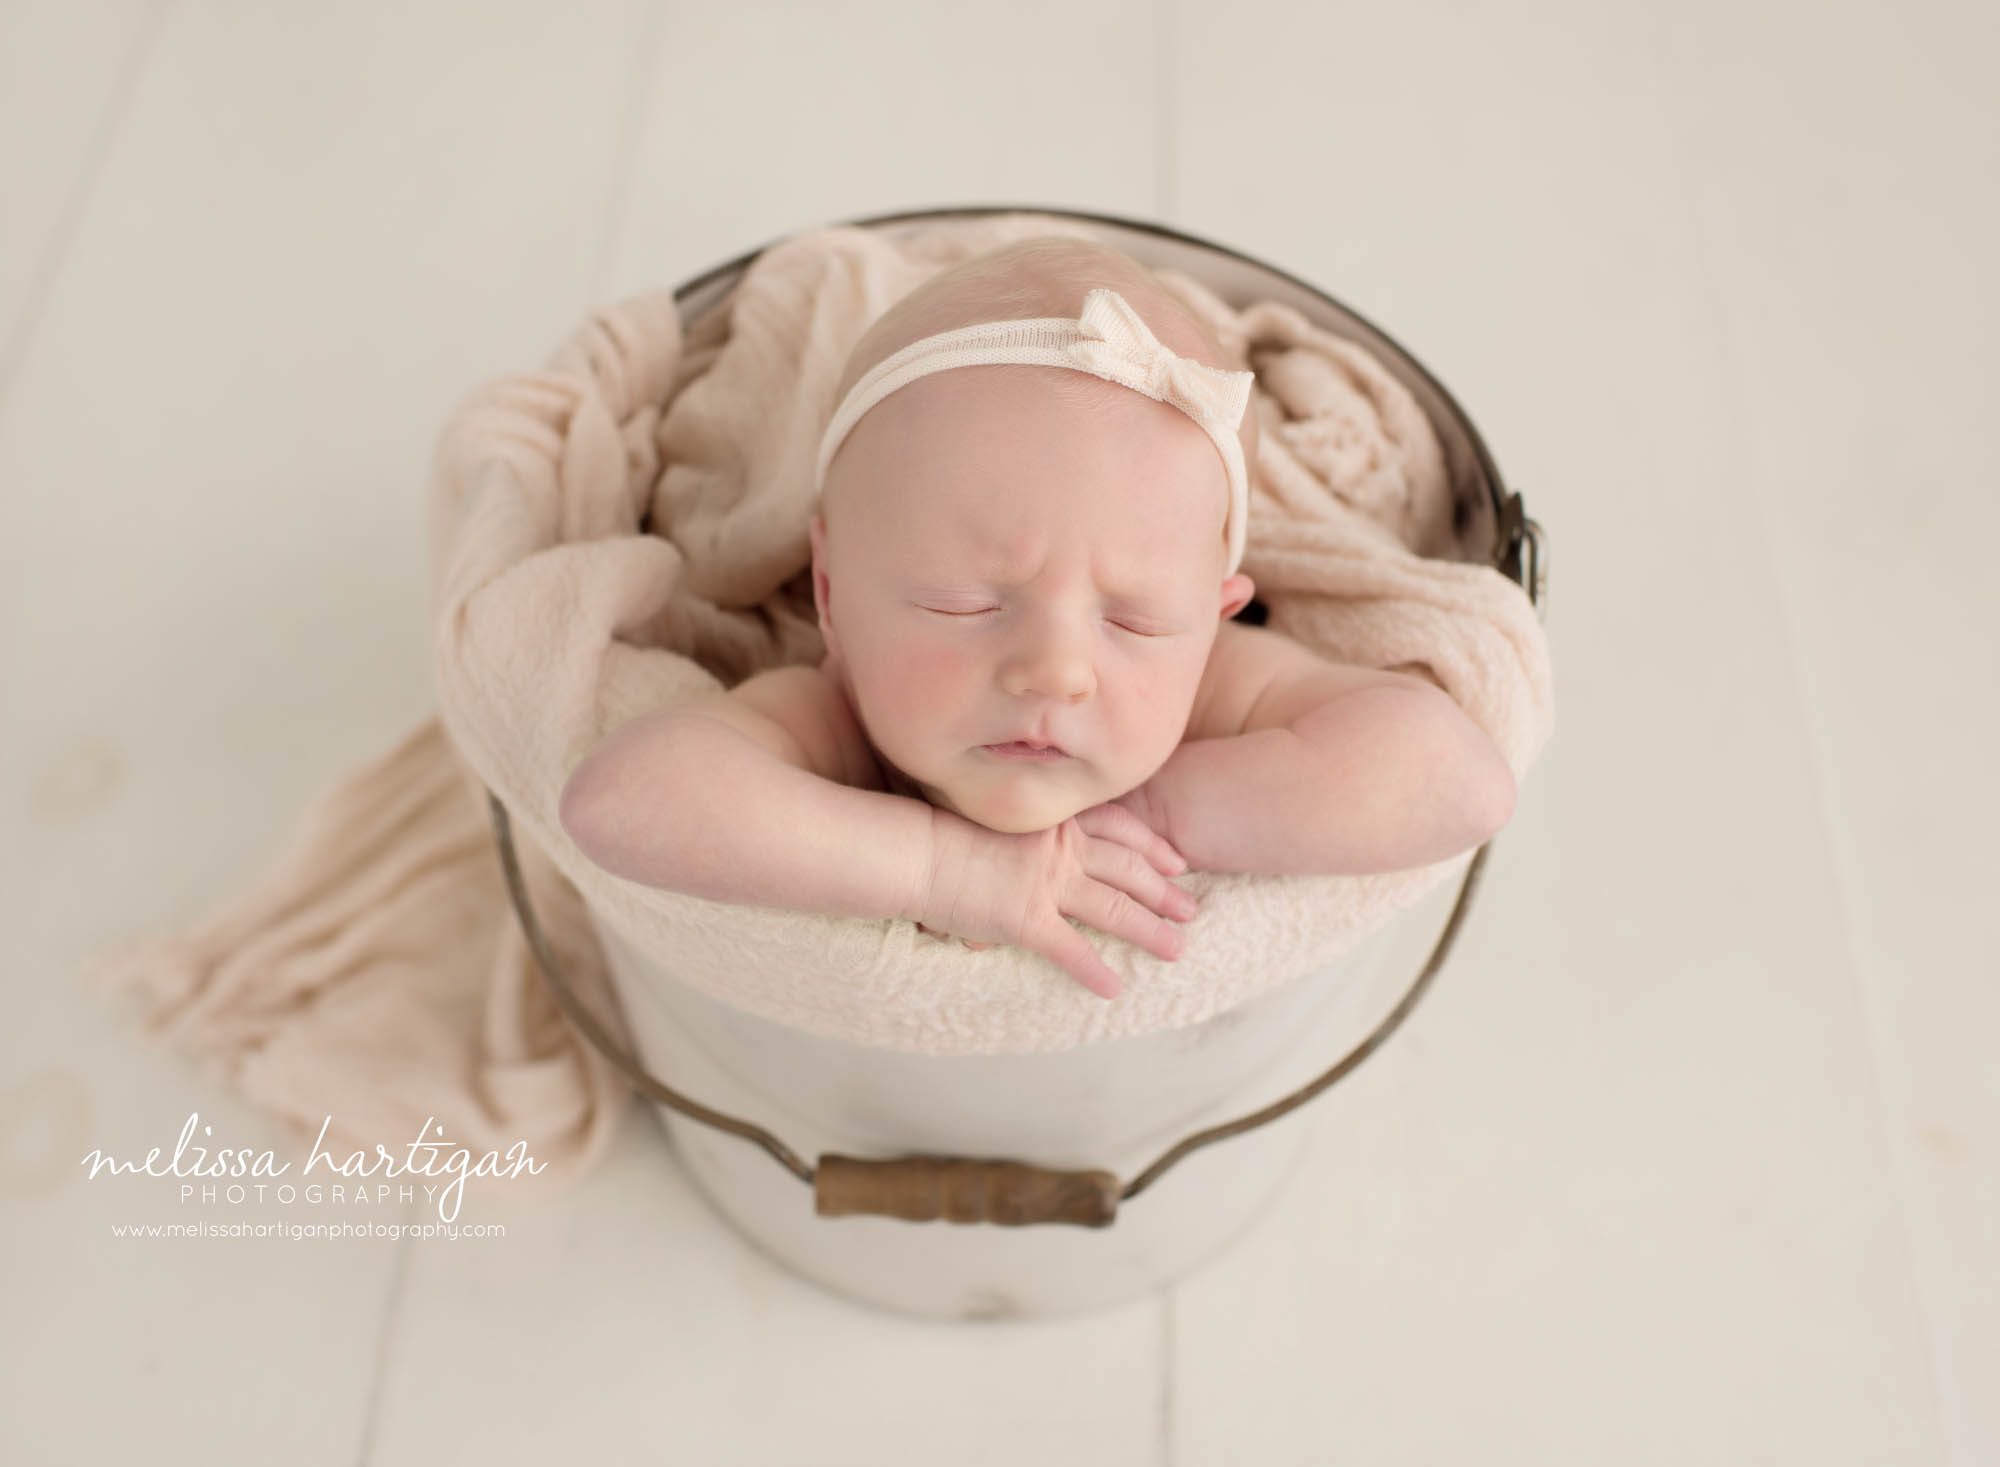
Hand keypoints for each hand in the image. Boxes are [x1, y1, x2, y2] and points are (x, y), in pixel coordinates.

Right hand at [909, 801, 1197, 1000]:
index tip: (1176, 861)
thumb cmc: (942, 830)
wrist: (916, 850)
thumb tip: (1033, 845)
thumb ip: (1025, 830)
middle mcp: (1060, 849)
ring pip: (1114, 909)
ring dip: (1149, 930)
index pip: (1120, 829)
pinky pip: (1071, 950)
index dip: (1153, 846)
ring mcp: (1047, 884)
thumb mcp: (995, 815)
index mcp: (1055, 820)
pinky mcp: (1027, 920)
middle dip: (1164, 892)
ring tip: (1175, 949)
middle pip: (1128, 870)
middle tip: (1190, 910)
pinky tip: (1114, 988)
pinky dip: (1096, 971)